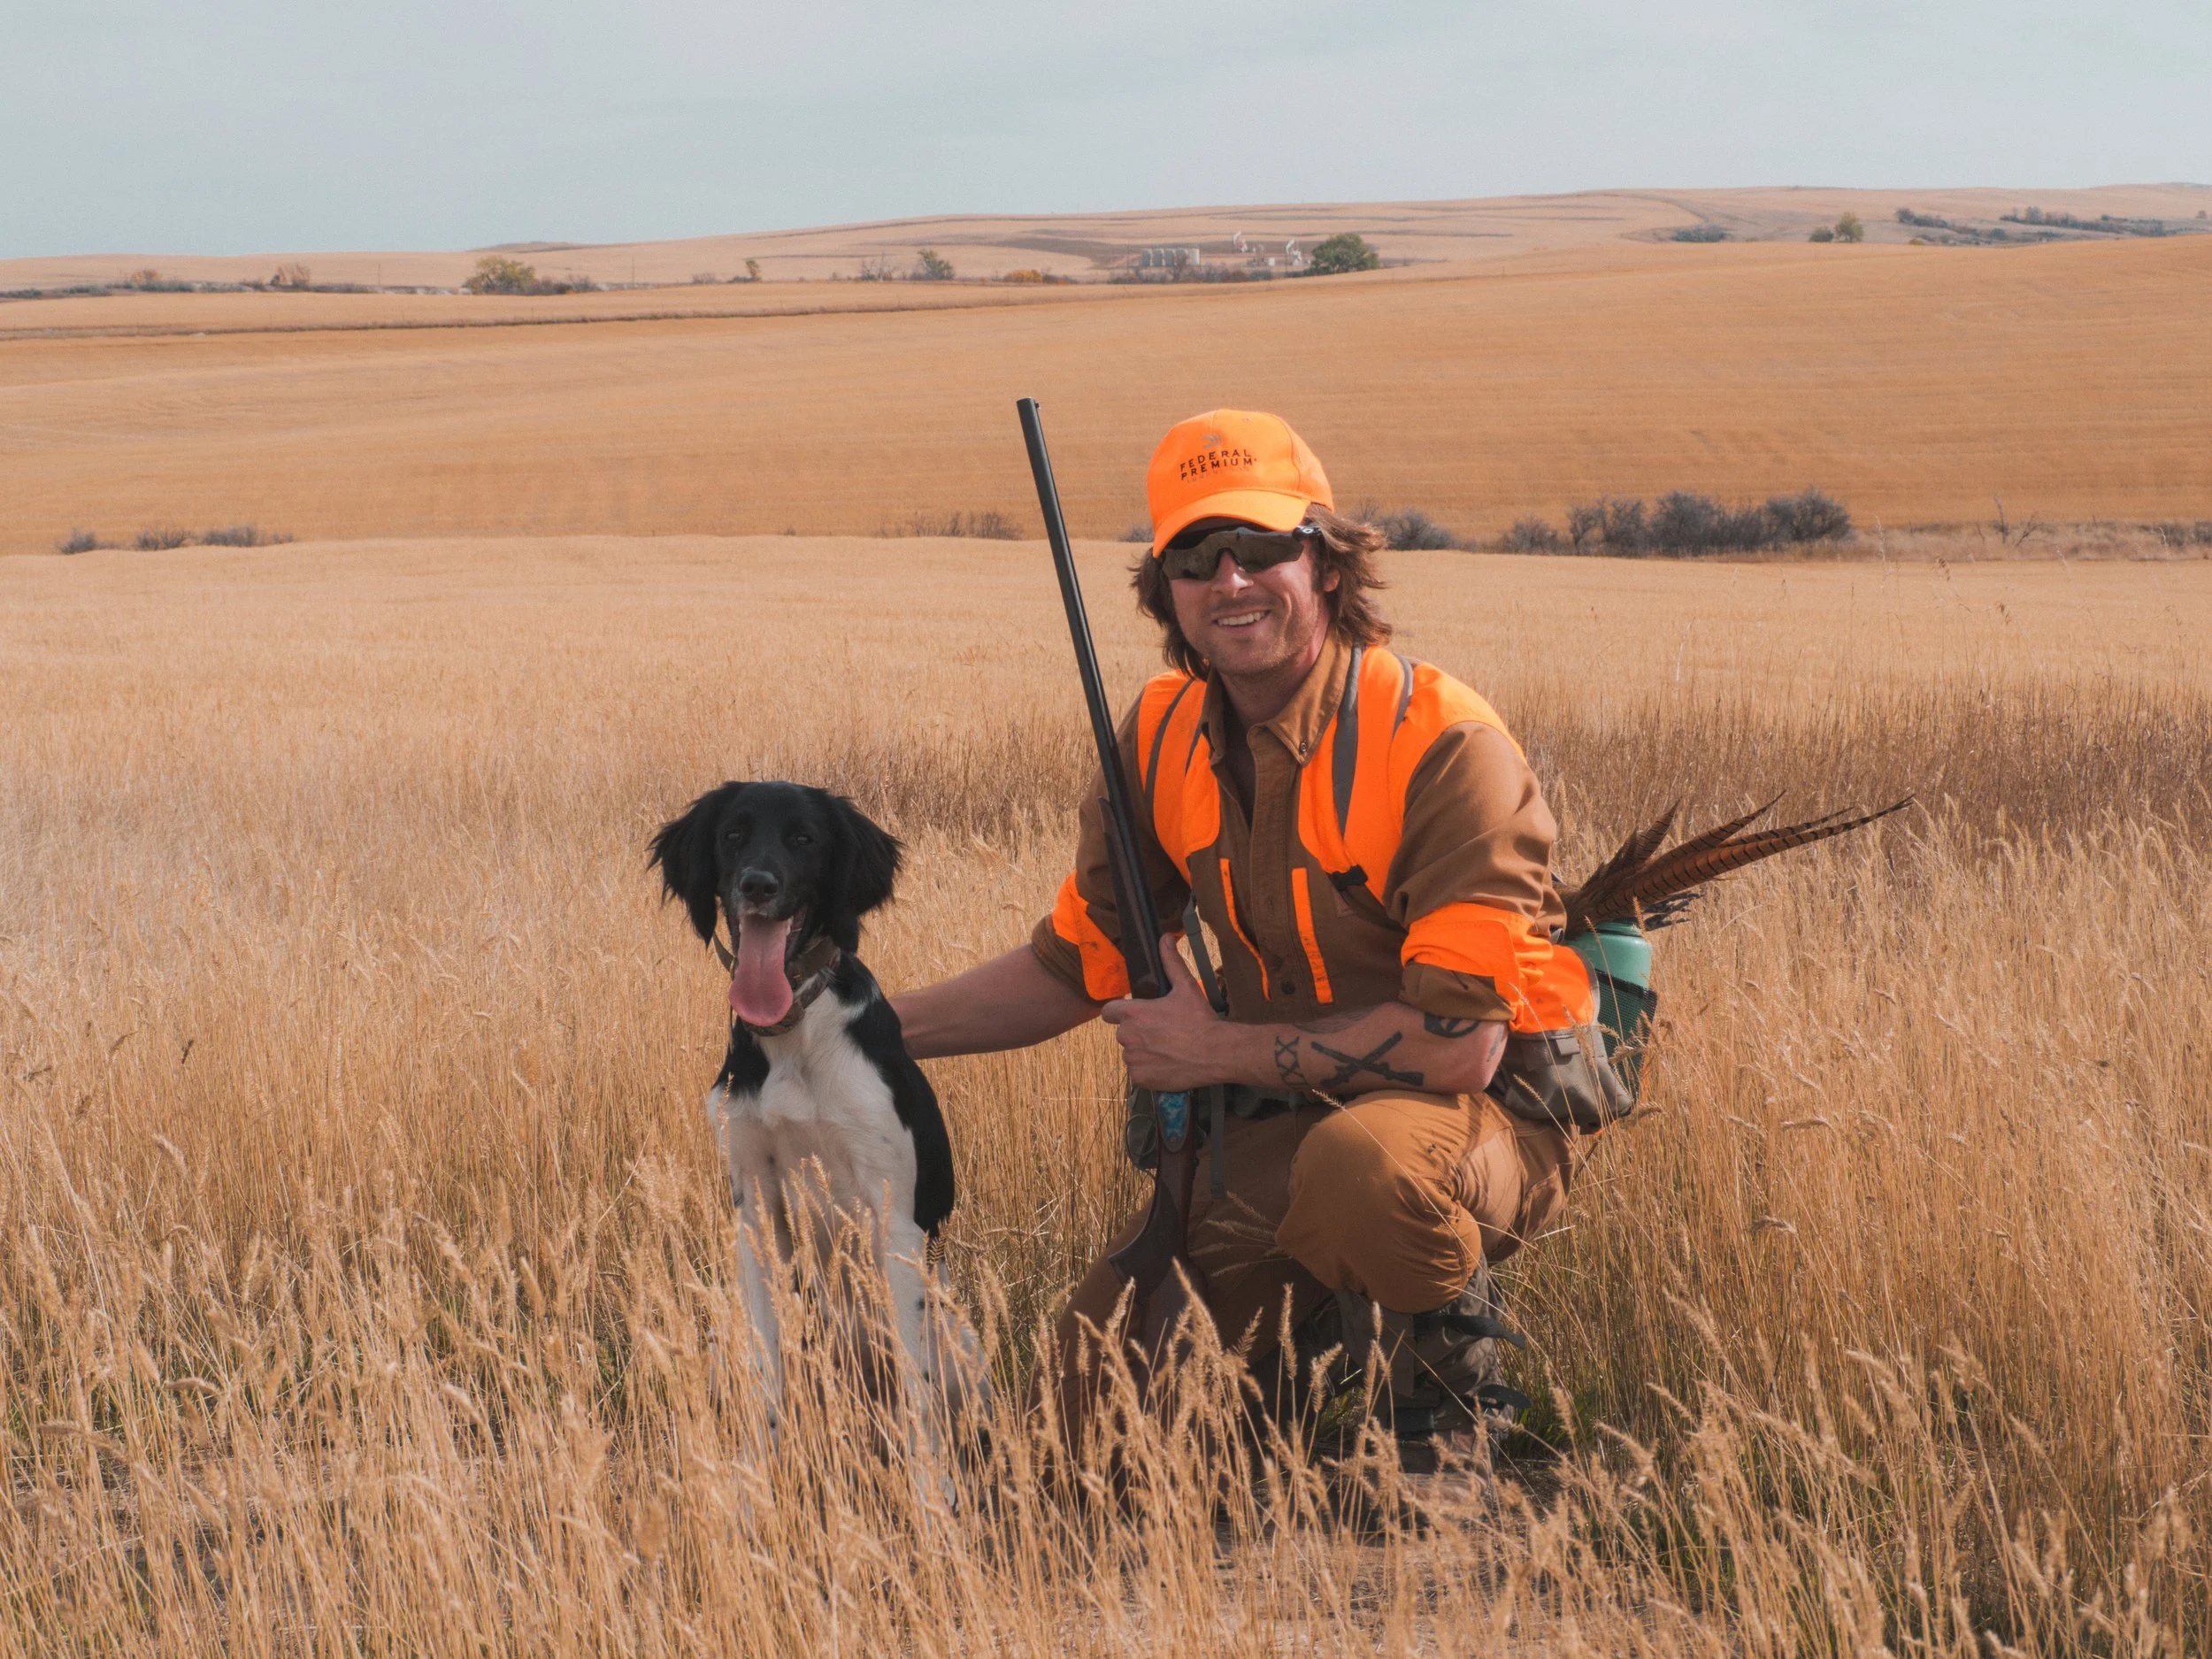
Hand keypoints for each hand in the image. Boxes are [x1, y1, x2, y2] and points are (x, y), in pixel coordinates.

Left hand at [1099, 941, 1224, 1090]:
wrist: (1215, 1053)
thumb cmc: (1199, 1020)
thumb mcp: (1185, 987)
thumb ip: (1171, 962)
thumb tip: (1165, 937)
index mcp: (1133, 1014)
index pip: (1108, 1012)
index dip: (1119, 1013)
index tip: (1133, 1015)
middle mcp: (1127, 1036)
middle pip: (1123, 1033)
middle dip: (1138, 1033)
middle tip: (1162, 1033)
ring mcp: (1132, 1059)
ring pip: (1131, 1054)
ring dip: (1143, 1052)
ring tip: (1167, 1049)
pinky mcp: (1140, 1078)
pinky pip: (1138, 1073)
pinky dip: (1149, 1070)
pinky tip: (1167, 1064)